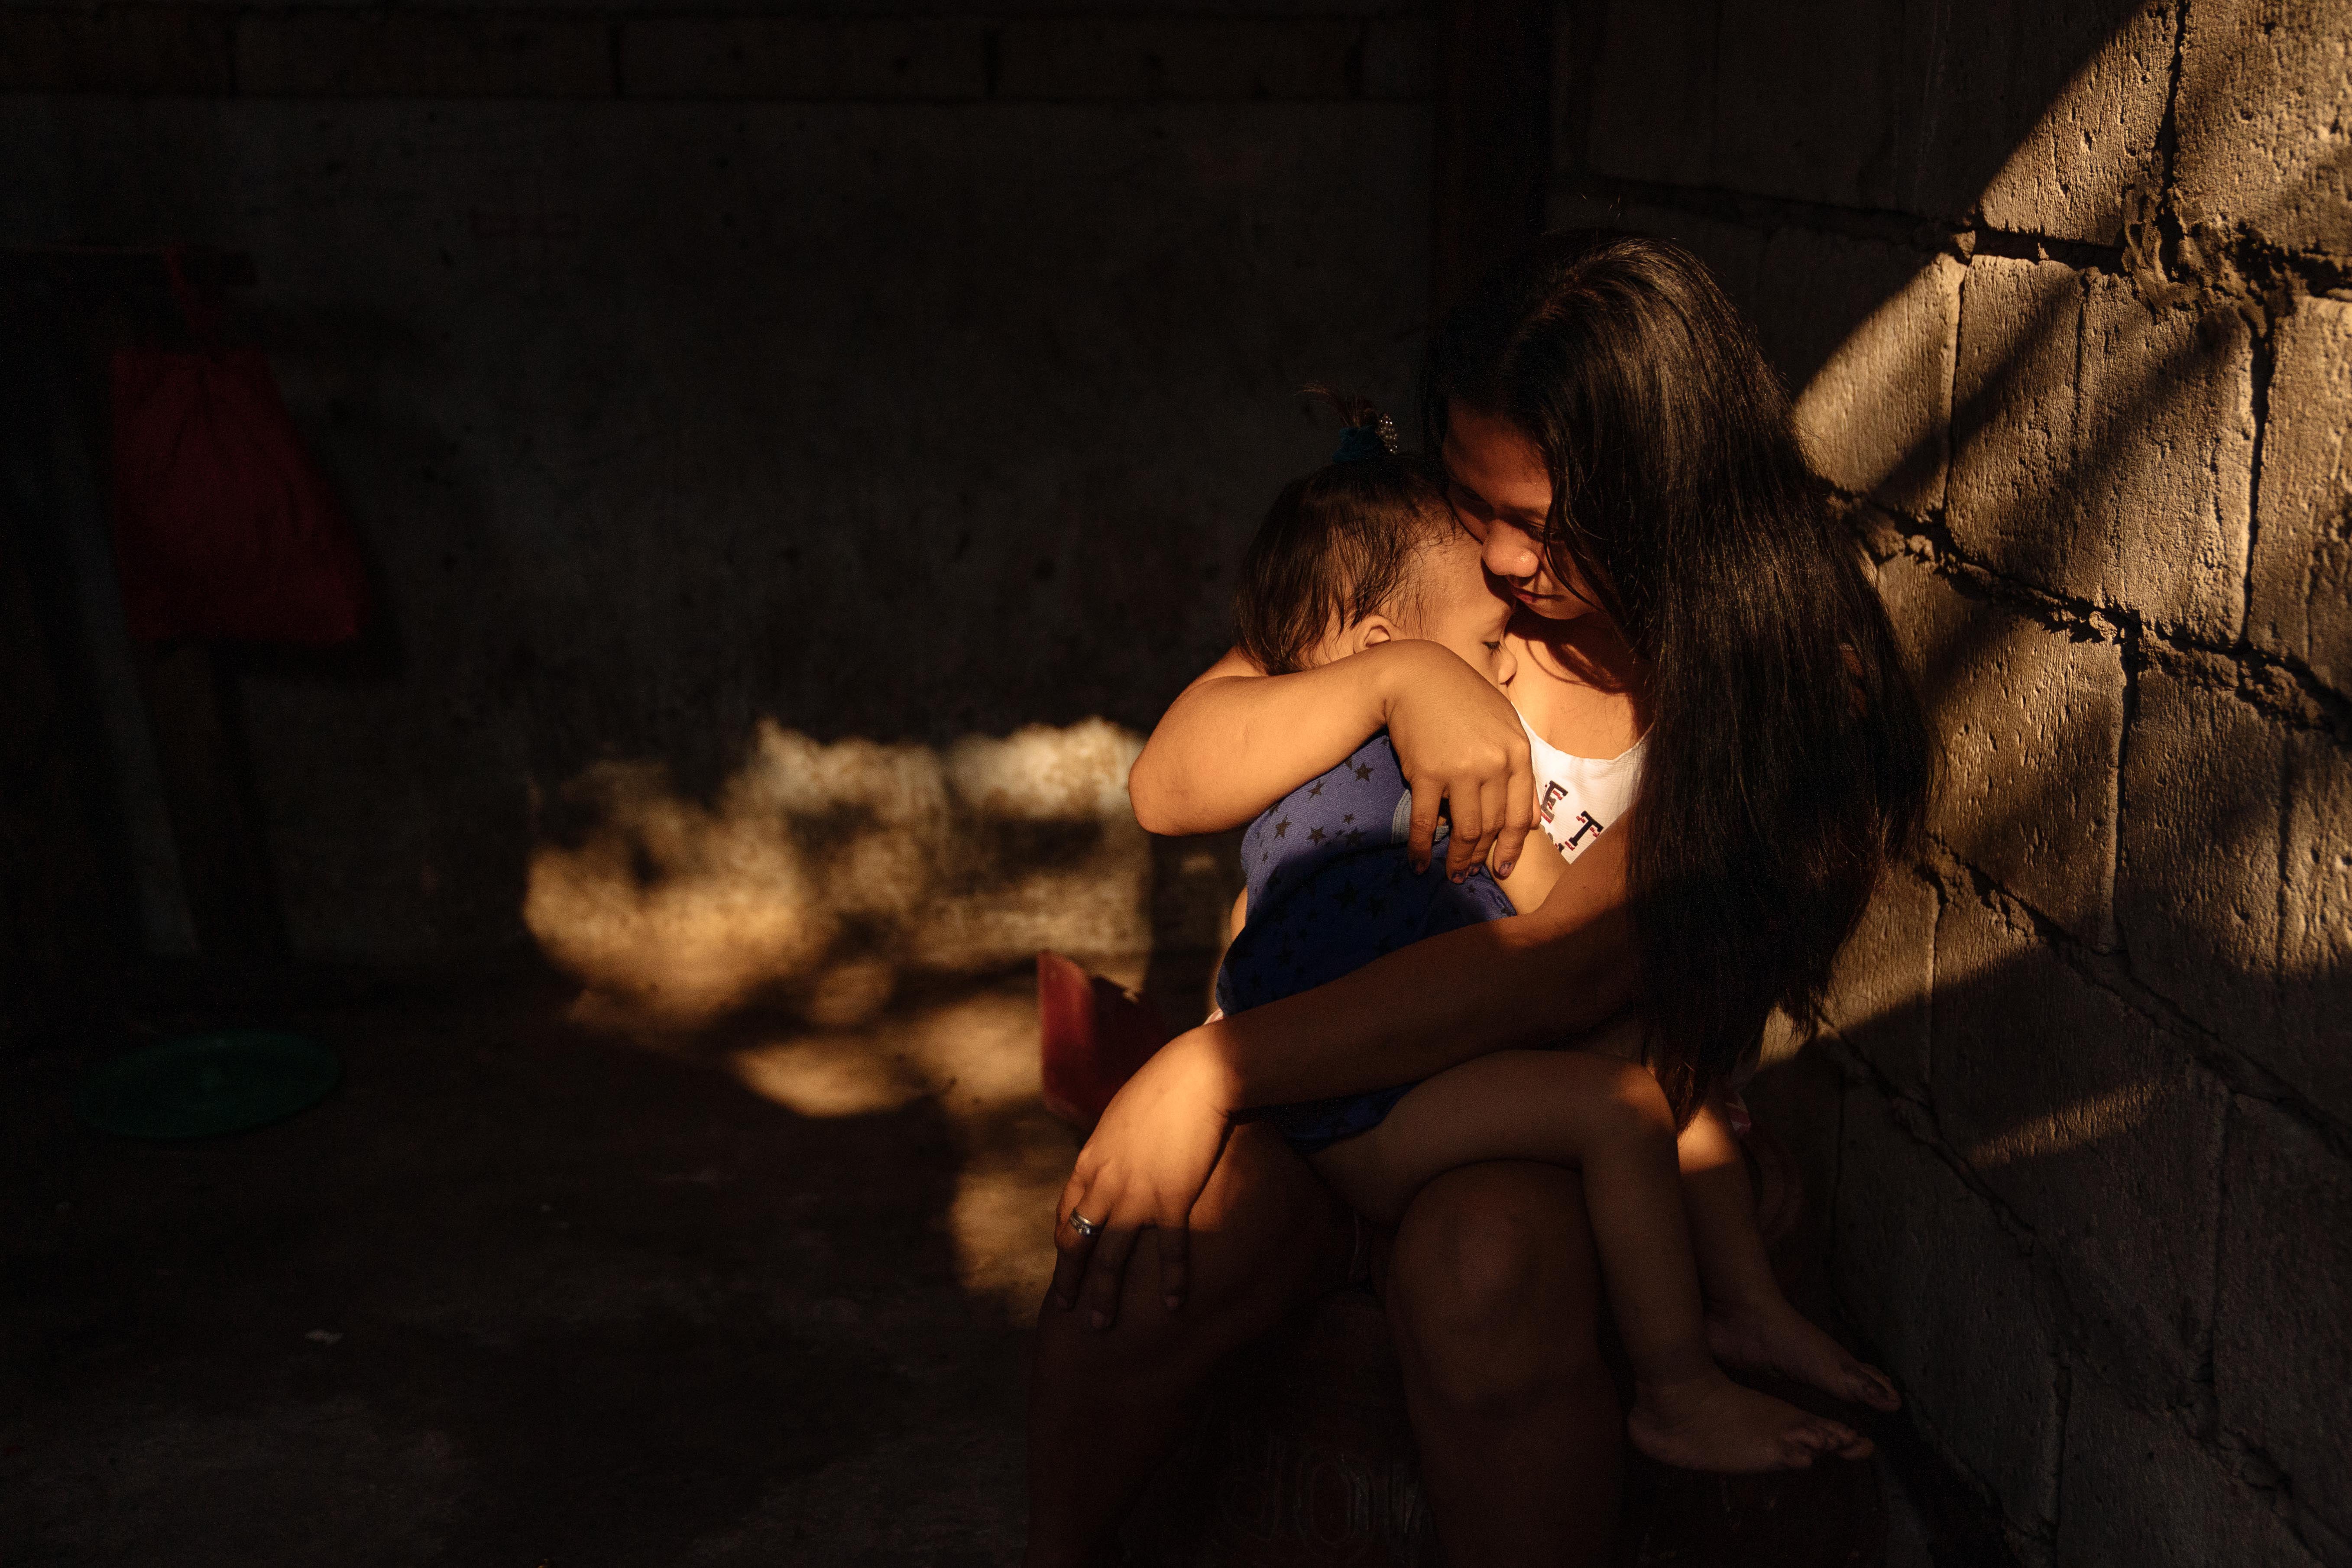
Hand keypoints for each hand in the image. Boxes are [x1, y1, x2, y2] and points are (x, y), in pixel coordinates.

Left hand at [1051, 1027, 1236, 1328]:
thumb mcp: (1124, 1112)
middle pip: (1078, 1241)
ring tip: (1099, 1325)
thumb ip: (1116, 1140)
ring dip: (1103, 1295)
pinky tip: (1171, 1306)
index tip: (1067, 1259)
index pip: (1066, 1209)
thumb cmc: (1163, 1085)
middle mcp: (1105, 1184)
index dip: (1064, 1239)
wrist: (1196, 1076)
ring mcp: (1136, 1196)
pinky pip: (1167, 1251)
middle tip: (1066, 1309)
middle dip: (1070, 1278)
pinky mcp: (1172, 1200)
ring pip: (1111, 1258)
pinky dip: (1169, 1281)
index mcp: (1091, 1160)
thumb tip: (1118, 1148)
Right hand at [1382, 643, 1534, 880]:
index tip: (1503, 868)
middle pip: (1491, 826)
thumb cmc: (1463, 698)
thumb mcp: (1504, 726)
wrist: (1417, 675)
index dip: (1511, 847)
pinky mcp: (1426, 773)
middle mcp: (1494, 764)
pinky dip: (1422, 847)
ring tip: (1451, 873)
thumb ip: (1519, 770)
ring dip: (1458, 858)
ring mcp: (1460, 769)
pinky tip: (1418, 863)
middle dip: (1482, 856)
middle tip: (1470, 874)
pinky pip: (1427, 821)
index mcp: (1517, 753)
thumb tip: (1533, 821)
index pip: (1521, 815)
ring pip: (1464, 829)